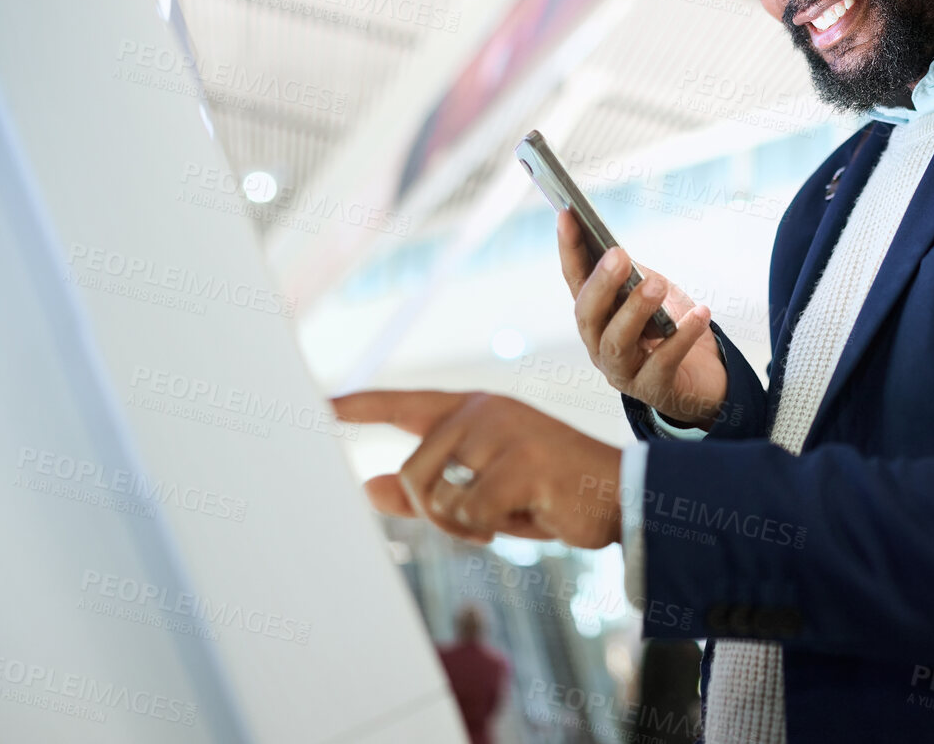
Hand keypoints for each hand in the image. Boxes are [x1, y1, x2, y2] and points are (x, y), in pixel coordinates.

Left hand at [332, 390, 624, 548]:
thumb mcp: (483, 495)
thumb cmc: (546, 495)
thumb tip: (367, 488)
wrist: (619, 496)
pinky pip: (469, 512)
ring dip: (460, 525)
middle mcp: (482, 410)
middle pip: (410, 472)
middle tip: (476, 524)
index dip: (354, 405)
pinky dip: (487, 529)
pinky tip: (523, 518)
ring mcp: (502, 431)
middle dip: (433, 514)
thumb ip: (426, 492)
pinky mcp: (520, 461)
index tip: (313, 405)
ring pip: (435, 494)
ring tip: (500, 519)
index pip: (400, 403)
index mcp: (472, 409)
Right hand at [556, 208, 725, 428]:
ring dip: (636, 309)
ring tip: (657, 284)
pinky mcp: (654, 389)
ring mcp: (623, 371)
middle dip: (601, 283)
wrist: (703, 379)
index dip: (569, 248)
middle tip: (618, 255)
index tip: (567, 213)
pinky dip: (682, 336)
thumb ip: (633, 277)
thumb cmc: (670, 330)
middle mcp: (599, 345)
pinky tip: (700, 312)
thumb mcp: (650, 295)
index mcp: (595, 316)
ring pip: (617, 341)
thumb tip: (618, 254)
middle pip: (588, 315)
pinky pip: (664, 362)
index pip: (575, 279)